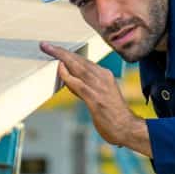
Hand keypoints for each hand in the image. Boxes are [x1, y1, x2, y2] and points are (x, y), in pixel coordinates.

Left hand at [39, 42, 151, 156]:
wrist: (128, 128)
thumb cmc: (114, 115)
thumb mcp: (101, 95)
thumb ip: (87, 87)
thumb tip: (70, 81)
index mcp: (105, 75)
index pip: (84, 61)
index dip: (69, 54)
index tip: (56, 49)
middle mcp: (103, 77)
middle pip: (79, 60)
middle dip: (62, 51)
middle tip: (46, 45)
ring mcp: (100, 87)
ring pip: (79, 67)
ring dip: (62, 57)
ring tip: (49, 50)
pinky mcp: (96, 99)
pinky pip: (79, 84)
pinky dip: (68, 75)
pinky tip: (59, 69)